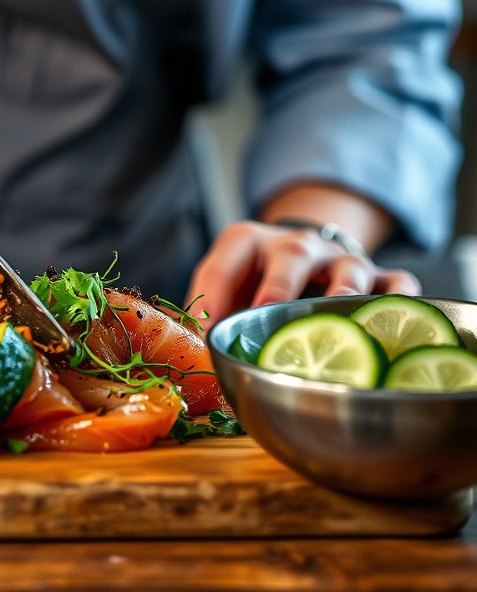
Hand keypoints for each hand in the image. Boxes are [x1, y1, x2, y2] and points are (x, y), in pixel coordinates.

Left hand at [187, 220, 420, 330]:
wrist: (304, 259)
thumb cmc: (255, 285)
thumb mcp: (228, 287)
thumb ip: (211, 313)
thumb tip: (197, 355)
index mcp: (251, 242)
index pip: (230, 253)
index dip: (214, 287)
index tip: (207, 325)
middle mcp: (299, 245)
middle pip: (294, 253)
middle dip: (280, 282)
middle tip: (268, 308)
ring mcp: (342, 261)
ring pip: (350, 265)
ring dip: (344, 288)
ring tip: (337, 312)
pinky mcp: (380, 278)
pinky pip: (397, 284)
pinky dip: (399, 299)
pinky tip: (390, 323)